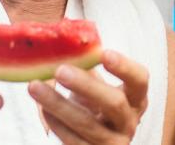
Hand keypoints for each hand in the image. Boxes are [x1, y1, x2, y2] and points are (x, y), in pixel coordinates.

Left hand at [28, 50, 150, 144]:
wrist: (94, 142)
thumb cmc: (94, 108)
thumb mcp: (96, 89)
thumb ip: (86, 68)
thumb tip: (62, 41)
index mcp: (135, 99)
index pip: (139, 80)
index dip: (124, 67)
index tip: (103, 53)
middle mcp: (129, 122)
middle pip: (114, 103)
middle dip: (86, 86)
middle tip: (60, 70)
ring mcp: (113, 142)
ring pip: (88, 124)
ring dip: (59, 104)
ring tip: (35, 86)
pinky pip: (74, 140)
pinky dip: (56, 123)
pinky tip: (42, 108)